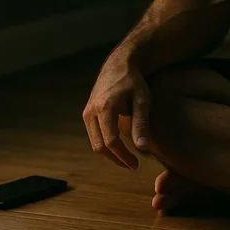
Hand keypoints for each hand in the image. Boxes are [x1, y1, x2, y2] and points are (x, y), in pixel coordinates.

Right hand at [82, 50, 152, 169]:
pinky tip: (120, 146)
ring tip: (127, 158)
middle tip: (132, 165)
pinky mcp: (87, 113)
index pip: (111, 141)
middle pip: (99, 146)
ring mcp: (87, 112)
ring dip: (110, 153)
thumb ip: (141, 123)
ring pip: (95, 142)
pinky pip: (94, 134)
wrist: (119, 64)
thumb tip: (142, 148)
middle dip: (115, 158)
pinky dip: (105, 143)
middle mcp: (91, 111)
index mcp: (105, 108)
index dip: (122, 156)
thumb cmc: (133, 81)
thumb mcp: (142, 100)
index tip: (136, 165)